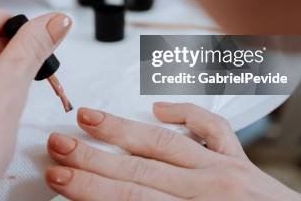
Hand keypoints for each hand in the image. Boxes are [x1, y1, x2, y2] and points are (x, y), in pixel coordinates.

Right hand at [45, 103, 300, 199]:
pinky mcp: (241, 161)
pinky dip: (186, 114)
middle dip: (92, 157)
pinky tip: (160, 108)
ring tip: (89, 118)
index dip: (88, 187)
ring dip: (122, 129)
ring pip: (164, 141)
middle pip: (138, 167)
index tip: (59, 177)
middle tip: (58, 145)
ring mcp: (227, 169)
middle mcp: (211, 188)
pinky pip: (212, 129)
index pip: (129, 197)